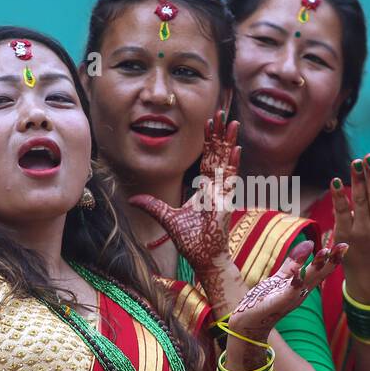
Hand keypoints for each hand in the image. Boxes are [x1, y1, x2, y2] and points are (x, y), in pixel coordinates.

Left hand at [129, 112, 241, 275]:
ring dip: (229, 142)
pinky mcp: (225, 202)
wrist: (204, 257)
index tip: (208, 122)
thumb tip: (133, 198)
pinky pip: (230, 180)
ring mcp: (222, 193)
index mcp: (204, 188)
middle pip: (218, 154)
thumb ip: (152, 205)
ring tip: (231, 123)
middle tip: (220, 113)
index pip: (207, 158)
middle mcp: (215, 187)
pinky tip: (236, 149)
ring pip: (226, 161)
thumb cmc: (191, 240)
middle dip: (219, 134)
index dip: (208, 140)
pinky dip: (232, 164)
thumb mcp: (167, 218)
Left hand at [226, 240, 346, 340]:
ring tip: (325, 252)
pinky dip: (294, 283)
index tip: (344, 244)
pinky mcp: (278, 303)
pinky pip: (289, 292)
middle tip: (344, 246)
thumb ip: (294, 262)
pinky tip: (298, 272)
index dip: (332, 258)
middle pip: (319, 274)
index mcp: (303, 286)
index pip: (321, 270)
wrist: (249, 321)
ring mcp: (291, 298)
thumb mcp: (282, 278)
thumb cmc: (266, 299)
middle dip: (332, 261)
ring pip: (307, 281)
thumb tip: (310, 243)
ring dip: (316, 267)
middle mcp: (301, 293)